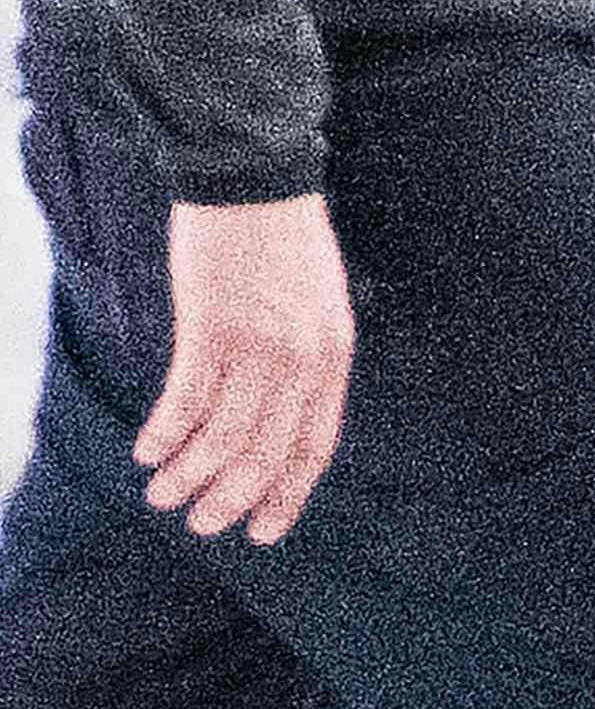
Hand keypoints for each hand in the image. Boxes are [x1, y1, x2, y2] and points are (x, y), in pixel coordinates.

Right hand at [139, 189, 354, 544]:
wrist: (256, 180)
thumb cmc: (282, 243)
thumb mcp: (317, 308)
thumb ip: (303, 361)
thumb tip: (275, 415)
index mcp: (333, 359)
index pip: (313, 447)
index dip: (287, 494)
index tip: (263, 529)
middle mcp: (301, 361)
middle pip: (267, 453)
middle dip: (231, 498)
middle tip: (201, 525)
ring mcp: (257, 346)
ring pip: (224, 437)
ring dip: (189, 475)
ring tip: (162, 497)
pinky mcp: (210, 328)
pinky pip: (186, 400)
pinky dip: (165, 434)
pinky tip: (146, 453)